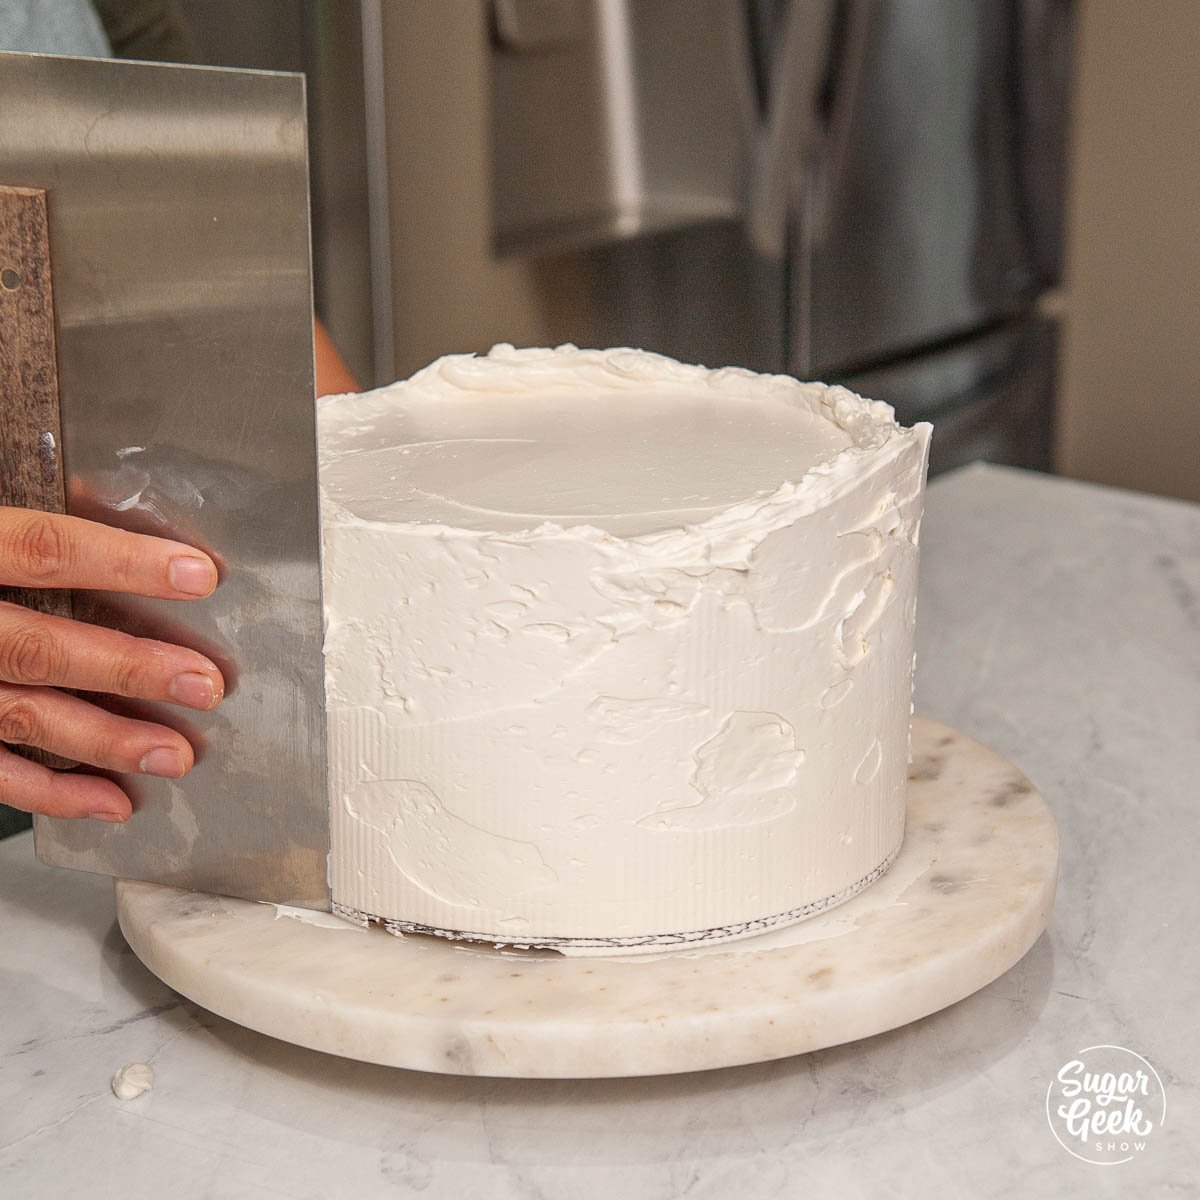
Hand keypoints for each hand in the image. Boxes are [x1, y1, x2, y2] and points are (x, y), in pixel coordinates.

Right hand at [0, 507, 224, 822]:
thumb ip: (16, 519)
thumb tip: (106, 502)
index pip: (41, 549)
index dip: (121, 562)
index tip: (198, 575)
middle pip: (37, 648)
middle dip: (127, 670)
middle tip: (203, 684)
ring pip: (19, 716)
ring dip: (103, 741)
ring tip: (175, 756)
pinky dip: (50, 792)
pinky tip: (111, 802)